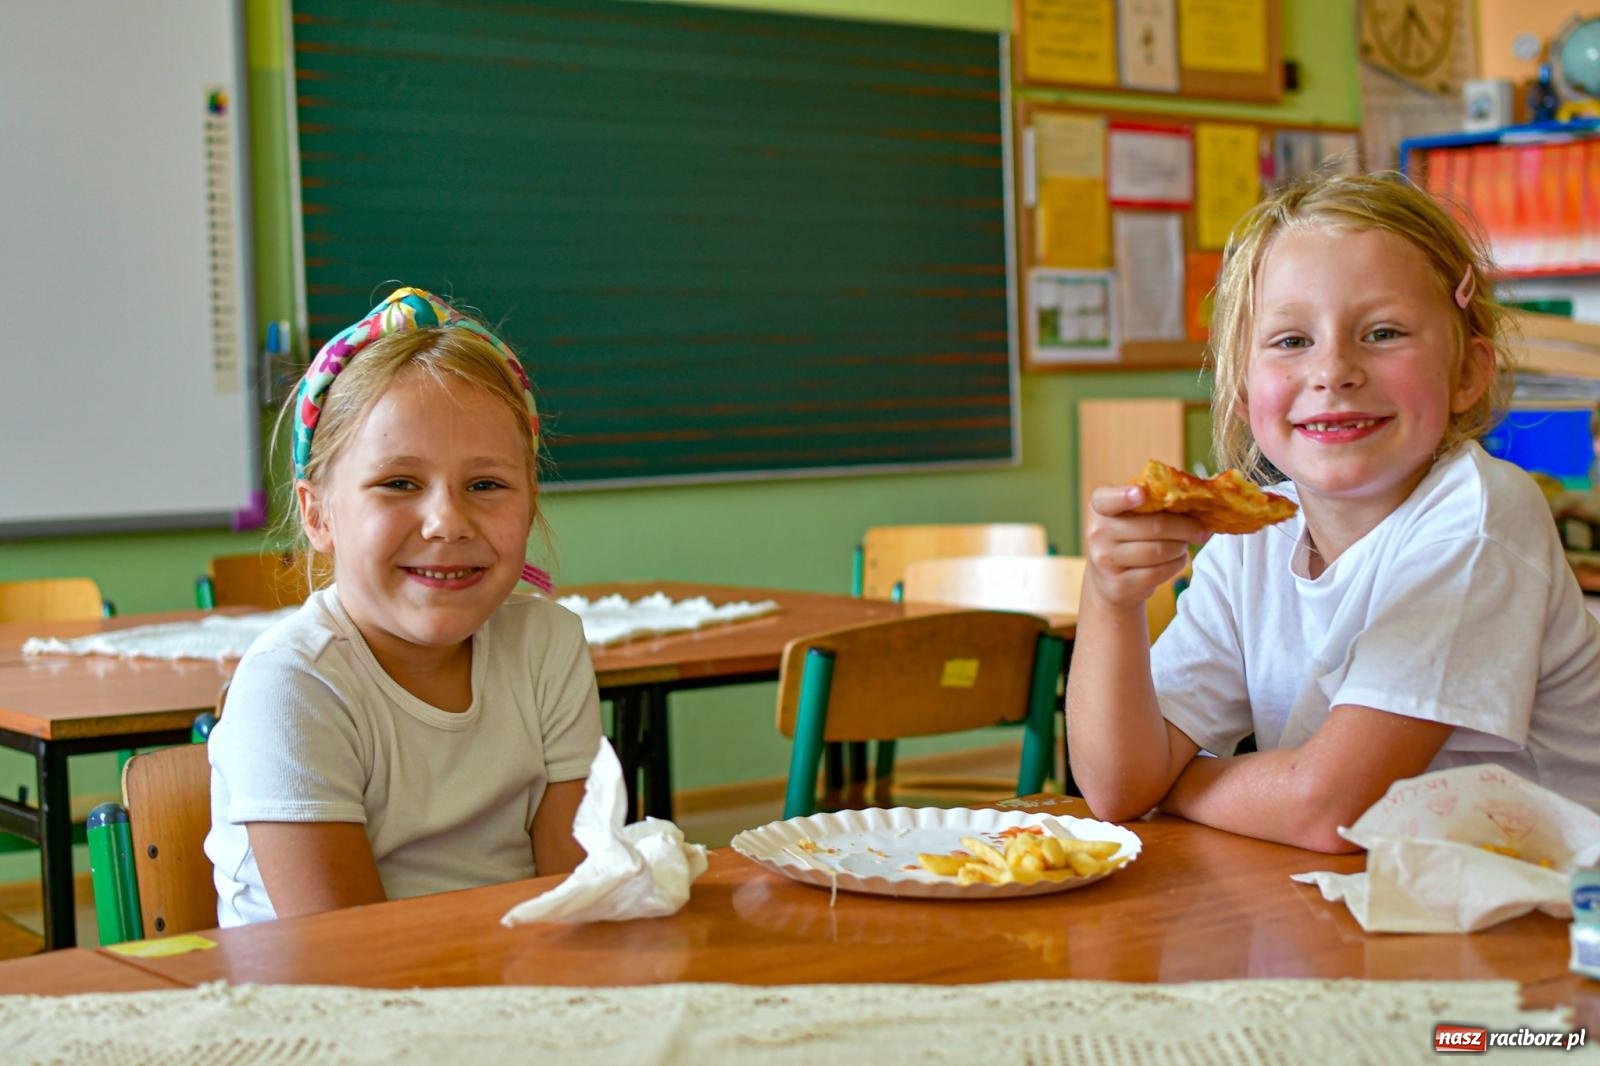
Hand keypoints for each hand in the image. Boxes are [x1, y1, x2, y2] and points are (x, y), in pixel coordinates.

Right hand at [1083, 484, 1208, 611]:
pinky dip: (1176, 564)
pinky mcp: (1119, 585)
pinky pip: (1160, 572)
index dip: (1125, 496)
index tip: (1142, 493)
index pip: (1108, 499)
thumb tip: (1195, 501)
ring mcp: (1105, 561)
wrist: (1108, 579)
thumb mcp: (1129, 516)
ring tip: (1184, 544)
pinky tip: (1177, 559)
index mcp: (1099, 507)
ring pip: (1160, 550)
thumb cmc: (1127, 537)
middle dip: (1185, 527)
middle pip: (1154, 526)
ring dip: (1181, 547)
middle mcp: (1097, 532)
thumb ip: (1152, 503)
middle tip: (1202, 530)